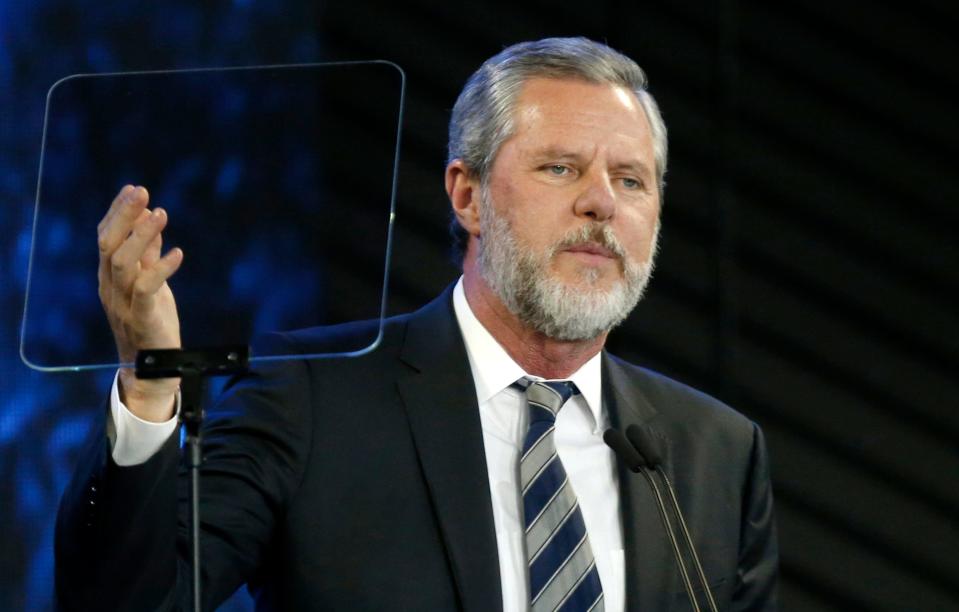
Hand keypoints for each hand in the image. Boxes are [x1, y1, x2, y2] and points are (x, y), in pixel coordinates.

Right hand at [97, 185, 183, 421]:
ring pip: (123, 263)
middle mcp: (110, 287)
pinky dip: (162, 268)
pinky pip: (147, 288)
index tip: (134, 189)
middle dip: (124, 215)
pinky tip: (178, 252)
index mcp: (109, 277)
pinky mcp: (142, 317)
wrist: (153, 368)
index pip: (106, 237)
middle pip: (108, 244)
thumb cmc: (151, 322)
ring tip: (161, 213)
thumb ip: (149, 254)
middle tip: (142, 191)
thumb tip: (151, 219)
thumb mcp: (150, 282)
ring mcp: (123, 303)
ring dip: (142, 236)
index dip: (118, 212)